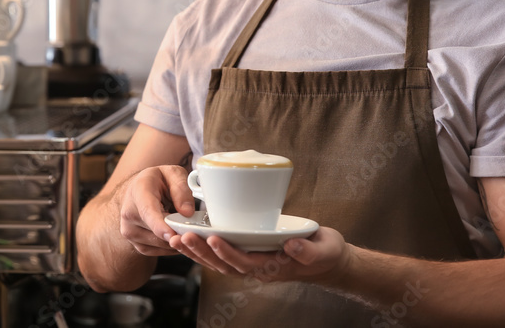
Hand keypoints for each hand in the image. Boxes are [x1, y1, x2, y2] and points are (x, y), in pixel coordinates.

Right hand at [115, 165, 196, 256]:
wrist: (140, 189)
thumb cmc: (158, 180)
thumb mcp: (173, 174)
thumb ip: (181, 190)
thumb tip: (187, 213)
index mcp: (139, 191)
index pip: (148, 212)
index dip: (160, 226)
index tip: (172, 235)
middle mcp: (129, 213)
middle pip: (157, 232)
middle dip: (178, 233)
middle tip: (196, 228)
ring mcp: (129, 231)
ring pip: (159, 244)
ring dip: (175, 240)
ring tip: (185, 227)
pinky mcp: (135, 244)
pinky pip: (158, 251)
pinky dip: (171, 247)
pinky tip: (177, 235)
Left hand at [169, 226, 349, 283]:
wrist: (327, 259)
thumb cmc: (325, 253)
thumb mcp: (325, 250)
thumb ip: (308, 250)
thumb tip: (290, 245)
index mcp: (273, 266)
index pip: (245, 262)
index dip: (227, 252)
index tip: (212, 237)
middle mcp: (258, 267)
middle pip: (225, 264)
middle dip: (203, 252)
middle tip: (184, 236)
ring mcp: (252, 262)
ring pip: (219, 262)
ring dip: (198, 252)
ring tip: (178, 238)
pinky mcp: (249, 254)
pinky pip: (222, 255)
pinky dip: (204, 249)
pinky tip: (189, 239)